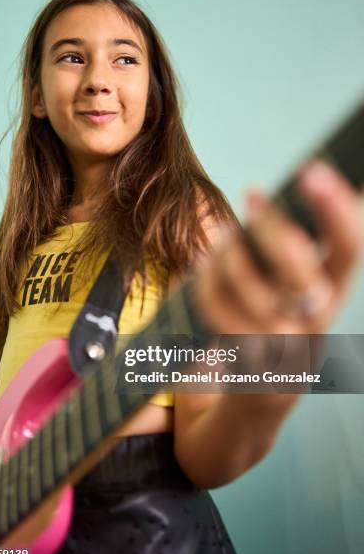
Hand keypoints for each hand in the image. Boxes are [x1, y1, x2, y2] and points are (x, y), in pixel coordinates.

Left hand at [194, 160, 362, 336]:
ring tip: (223, 233)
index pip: (348, 246)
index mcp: (335, 286)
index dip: (335, 209)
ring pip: (255, 294)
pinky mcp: (246, 352)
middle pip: (299, 272)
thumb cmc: (282, 311)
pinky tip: (204, 262)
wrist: (265, 383)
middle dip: (273, 228)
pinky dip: (207, 280)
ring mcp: (280, 339)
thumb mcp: (303, 280)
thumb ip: (303, 239)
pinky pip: (220, 310)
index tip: (310, 170)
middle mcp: (314, 316)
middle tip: (251, 193)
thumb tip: (299, 183)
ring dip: (233, 254)